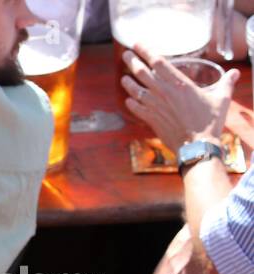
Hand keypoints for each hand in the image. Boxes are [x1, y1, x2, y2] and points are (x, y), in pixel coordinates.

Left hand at [122, 46, 237, 154]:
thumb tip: (235, 73)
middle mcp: (164, 93)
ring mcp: (155, 106)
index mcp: (180, 84)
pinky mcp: (151, 120)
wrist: (196, 146)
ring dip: (128, 82)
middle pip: (142, 72)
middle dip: (132, 61)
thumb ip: (226, 83)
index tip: (137, 44)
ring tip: (123, 77)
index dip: (146, 51)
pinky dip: (131, 103)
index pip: (158, 62)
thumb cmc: (210, 122)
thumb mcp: (221, 99)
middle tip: (126, 54)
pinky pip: (136, 108)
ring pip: (135, 90)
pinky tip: (128, 100)